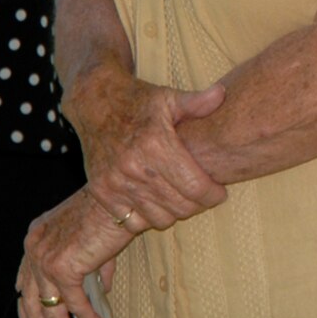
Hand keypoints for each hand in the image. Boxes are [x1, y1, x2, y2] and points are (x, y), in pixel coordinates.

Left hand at [14, 188, 132, 317]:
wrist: (118, 194)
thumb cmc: (109, 207)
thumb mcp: (91, 235)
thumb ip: (90, 263)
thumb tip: (99, 288)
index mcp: (36, 238)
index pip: (24, 283)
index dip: (27, 311)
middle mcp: (34, 249)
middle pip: (31, 303)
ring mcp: (44, 260)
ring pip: (51, 311)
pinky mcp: (63, 268)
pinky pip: (75, 304)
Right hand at [63, 60, 226, 228]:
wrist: (95, 104)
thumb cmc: (138, 101)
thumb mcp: (168, 98)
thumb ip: (196, 102)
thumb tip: (221, 94)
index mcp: (155, 144)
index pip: (194, 186)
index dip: (213, 194)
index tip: (220, 192)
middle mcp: (133, 167)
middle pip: (179, 206)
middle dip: (198, 205)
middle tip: (204, 197)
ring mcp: (115, 183)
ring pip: (159, 218)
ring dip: (175, 213)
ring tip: (183, 198)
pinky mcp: (101, 193)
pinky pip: (132, 222)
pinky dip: (148, 217)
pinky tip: (158, 202)